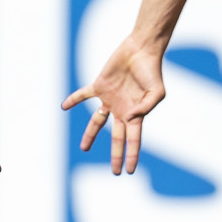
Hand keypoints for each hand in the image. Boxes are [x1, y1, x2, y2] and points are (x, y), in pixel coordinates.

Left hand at [63, 32, 167, 174]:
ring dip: (90, 134)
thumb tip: (130, 118)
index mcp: (137, 114)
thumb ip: (146, 107)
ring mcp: (110, 99)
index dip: (132, 155)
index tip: (129, 170)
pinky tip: (64, 106)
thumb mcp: (157, 92)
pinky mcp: (100, 86)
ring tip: (84, 148)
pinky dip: (74, 100)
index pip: (134, 140)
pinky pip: (84, 94)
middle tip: (114, 172)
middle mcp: (122, 109)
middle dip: (116, 154)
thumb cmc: (152, 71)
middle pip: (117, 137)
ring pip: (97, 121)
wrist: (141, 50)